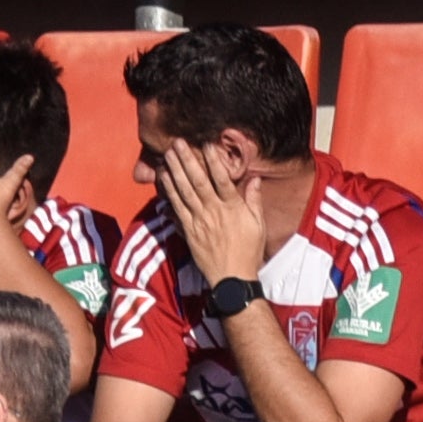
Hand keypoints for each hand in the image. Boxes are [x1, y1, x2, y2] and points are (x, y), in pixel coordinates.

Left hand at [156, 136, 269, 285]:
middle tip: (178, 143)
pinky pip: (177, 209)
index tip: (206, 143)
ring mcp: (198, 221)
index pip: (222, 179)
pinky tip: (164, 180)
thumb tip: (255, 178)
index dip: (214, 160)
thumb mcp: (258, 225)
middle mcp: (213, 211)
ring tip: (167, 155)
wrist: (232, 278)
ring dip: (175, 172)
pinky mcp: (188, 231)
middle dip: (187, 160)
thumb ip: (254, 200)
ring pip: (184, 192)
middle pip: (198, 181)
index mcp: (232, 208)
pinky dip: (169, 193)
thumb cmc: (248, 251)